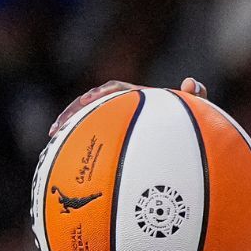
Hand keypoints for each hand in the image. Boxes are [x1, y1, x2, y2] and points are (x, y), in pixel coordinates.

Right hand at [48, 78, 207, 136]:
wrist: (192, 149)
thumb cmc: (195, 129)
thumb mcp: (197, 113)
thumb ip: (196, 97)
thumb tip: (191, 81)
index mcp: (139, 98)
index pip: (115, 89)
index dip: (99, 94)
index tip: (89, 101)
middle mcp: (124, 111)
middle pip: (92, 107)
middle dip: (72, 114)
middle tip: (57, 128)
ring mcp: (118, 127)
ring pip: (88, 125)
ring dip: (70, 132)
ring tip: (54, 144)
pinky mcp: (114, 143)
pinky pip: (94, 145)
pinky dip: (81, 152)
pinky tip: (71, 169)